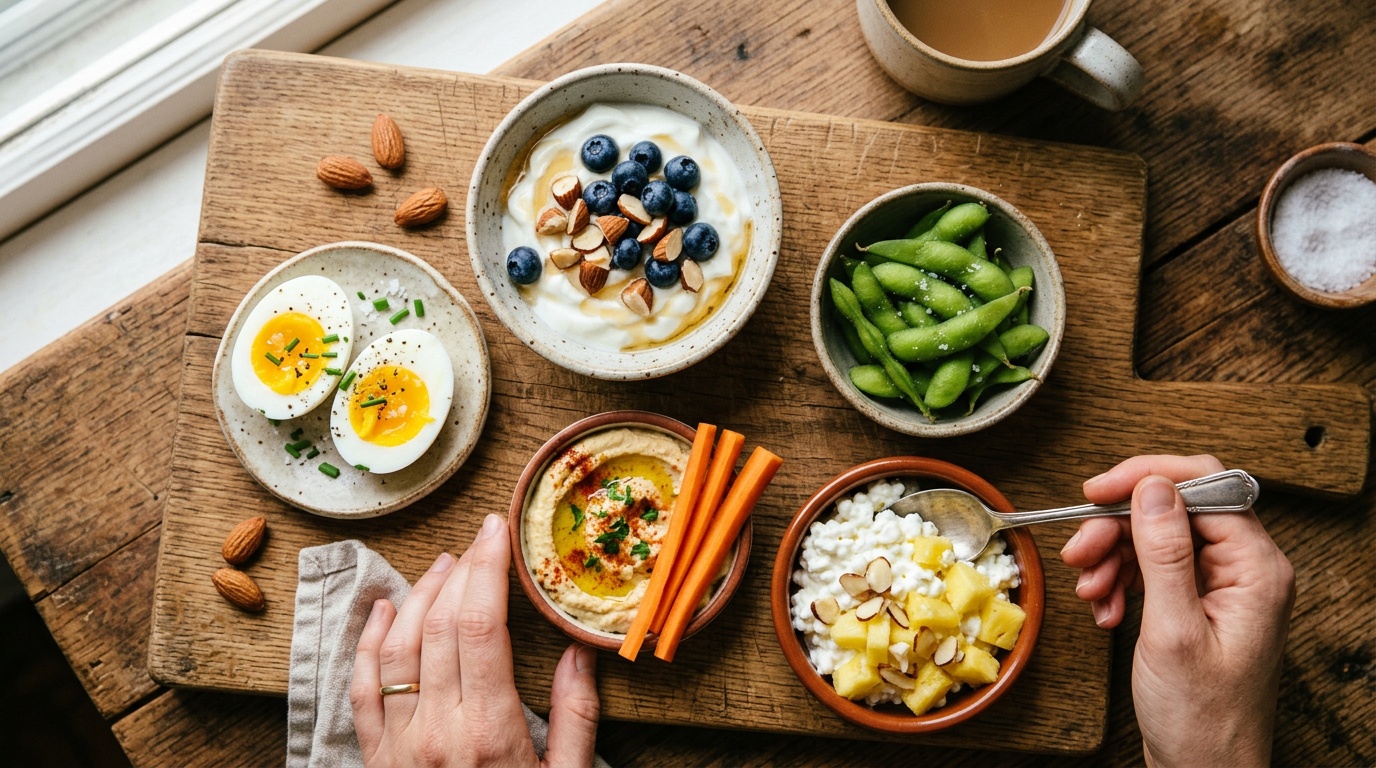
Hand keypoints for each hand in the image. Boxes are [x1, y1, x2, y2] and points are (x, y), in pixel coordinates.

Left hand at [351, 514, 600, 767]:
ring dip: (419, 594)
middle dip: (460, 569)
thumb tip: (576, 650)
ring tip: (444, 564)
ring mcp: (398, 745)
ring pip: (397, 646)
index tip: (497, 532)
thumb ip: (576, 716)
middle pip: (439, 624)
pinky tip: (385, 609)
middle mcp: (436, 731)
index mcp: (489, 732)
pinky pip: (362, 689)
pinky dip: (369, 642)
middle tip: (480, 539)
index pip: (480, 625)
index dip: (487, 569)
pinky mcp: (376, 760)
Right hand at [1060, 455, 1293, 767]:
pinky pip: (1152, 570)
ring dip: (1113, 558)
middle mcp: (1245, 570)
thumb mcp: (1173, 630)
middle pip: (1173, 511)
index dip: (1146, 479)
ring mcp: (1222, 587)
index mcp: (1256, 568)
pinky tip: (1105, 609)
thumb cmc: (1203, 719)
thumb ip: (1164, 553)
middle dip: (1118, 528)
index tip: (1097, 491)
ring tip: (1091, 590)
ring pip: (1156, 539)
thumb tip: (1153, 487)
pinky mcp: (1199, 604)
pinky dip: (1120, 583)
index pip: (1205, 486)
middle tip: (1080, 551)